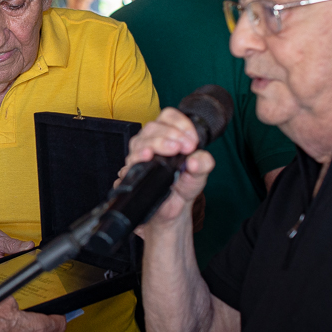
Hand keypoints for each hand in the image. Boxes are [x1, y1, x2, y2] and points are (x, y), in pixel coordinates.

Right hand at [119, 107, 214, 231]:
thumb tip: (197, 159)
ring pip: (139, 142)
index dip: (180, 124)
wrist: (169, 213)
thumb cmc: (181, 189)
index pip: (168, 117)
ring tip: (168, 150)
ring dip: (153, 144)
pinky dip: (137, 160)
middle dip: (169, 135)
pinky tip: (145, 159)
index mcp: (168, 138)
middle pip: (152, 128)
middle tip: (185, 147)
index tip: (191, 141)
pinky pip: (128, 163)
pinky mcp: (131, 173)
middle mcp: (151, 144)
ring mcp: (139, 158)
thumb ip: (203, 164)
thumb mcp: (199, 176)